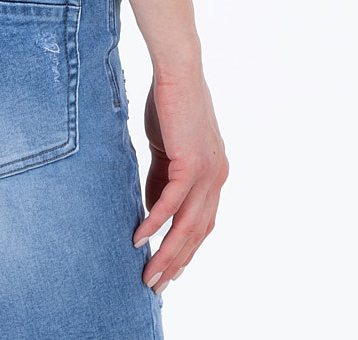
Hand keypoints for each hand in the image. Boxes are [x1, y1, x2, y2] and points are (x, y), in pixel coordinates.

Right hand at [132, 71, 227, 292]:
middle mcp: (217, 179)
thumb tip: (156, 211)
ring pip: (187, 226)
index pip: (202, 224)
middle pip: (197, 234)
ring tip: (148, 275)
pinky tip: (140, 238)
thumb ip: (164, 178)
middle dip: (176, 263)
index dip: (186, 251)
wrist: (177, 71)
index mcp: (215, 175)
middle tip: (156, 286)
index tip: (169, 272)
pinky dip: (155, 223)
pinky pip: (171, 203)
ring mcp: (207, 172)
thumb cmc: (170, 104)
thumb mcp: (168, 149)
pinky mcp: (191, 163)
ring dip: (166, 254)